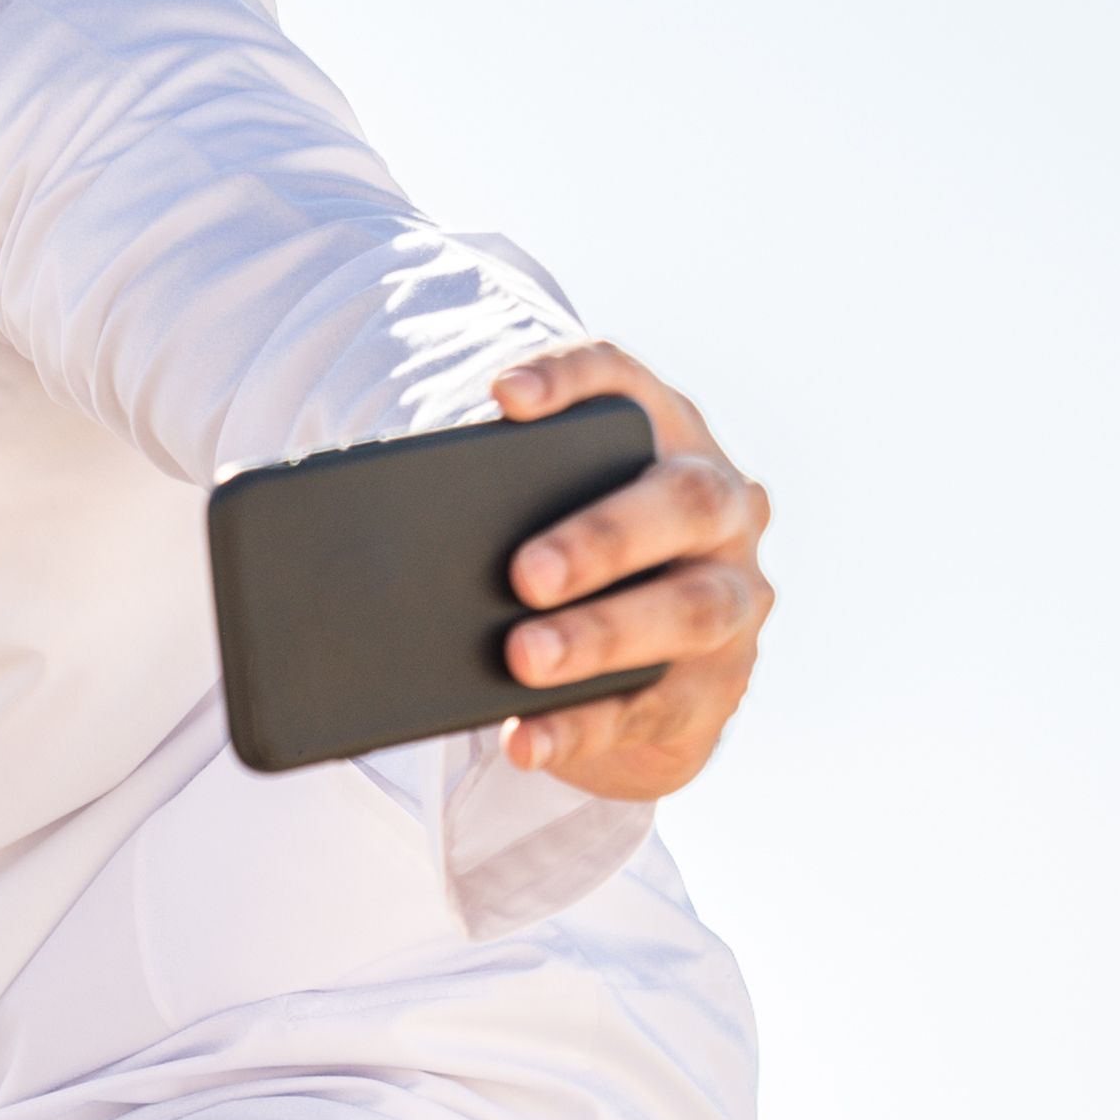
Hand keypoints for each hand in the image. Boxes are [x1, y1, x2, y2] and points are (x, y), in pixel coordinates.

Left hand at [488, 342, 770, 800]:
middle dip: (603, 537)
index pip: (628, 386)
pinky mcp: (719, 689)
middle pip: (685, 502)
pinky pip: (654, 709)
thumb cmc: (584, 570)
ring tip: (522, 659)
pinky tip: (523, 739)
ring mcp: (736, 600)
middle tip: (523, 574)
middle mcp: (724, 509)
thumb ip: (508, 506)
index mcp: (671, 440)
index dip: (572, 381)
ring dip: (600, 635)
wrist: (655, 677)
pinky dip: (582, 727)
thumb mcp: (558, 518)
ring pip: (690, 610)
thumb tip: (384, 530)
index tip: (502, 397)